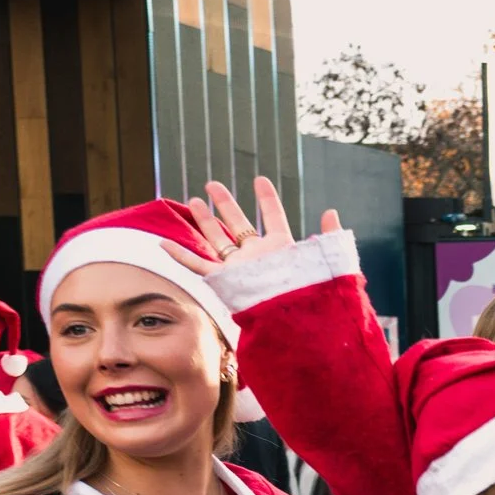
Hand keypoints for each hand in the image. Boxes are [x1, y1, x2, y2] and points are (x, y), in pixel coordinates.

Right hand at [164, 176, 340, 276]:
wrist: (294, 315)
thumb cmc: (310, 289)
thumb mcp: (326, 257)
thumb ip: (330, 234)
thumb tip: (332, 211)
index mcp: (281, 248)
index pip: (274, 218)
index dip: (268, 199)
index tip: (260, 179)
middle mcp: (257, 256)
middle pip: (238, 225)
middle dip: (226, 204)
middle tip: (213, 184)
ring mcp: (239, 267)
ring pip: (216, 239)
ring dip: (204, 220)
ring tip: (194, 200)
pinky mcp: (223, 280)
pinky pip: (196, 265)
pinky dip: (179, 255)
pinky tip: (163, 243)